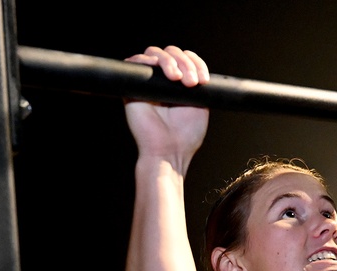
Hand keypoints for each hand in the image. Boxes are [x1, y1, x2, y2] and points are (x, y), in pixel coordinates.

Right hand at [123, 45, 209, 164]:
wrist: (170, 151)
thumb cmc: (185, 135)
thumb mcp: (200, 104)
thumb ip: (197, 83)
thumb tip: (194, 65)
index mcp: (179, 84)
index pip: (186, 59)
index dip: (196, 63)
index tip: (203, 80)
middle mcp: (162, 81)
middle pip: (172, 52)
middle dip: (185, 62)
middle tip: (191, 82)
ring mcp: (148, 83)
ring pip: (155, 53)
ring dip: (170, 61)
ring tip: (178, 79)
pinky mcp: (132, 87)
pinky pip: (135, 62)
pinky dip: (148, 60)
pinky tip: (161, 71)